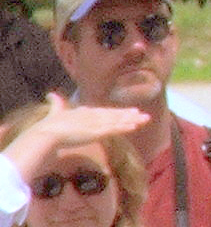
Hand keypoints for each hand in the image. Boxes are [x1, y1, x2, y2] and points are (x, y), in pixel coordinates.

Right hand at [2, 93, 148, 178]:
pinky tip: (135, 126)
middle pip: (115, 115)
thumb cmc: (50, 124)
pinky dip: (124, 127)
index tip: (130, 111)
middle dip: (129, 115)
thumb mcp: (55, 111)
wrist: (48, 132)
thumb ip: (56, 103)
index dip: (118, 112)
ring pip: (118, 121)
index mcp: (85, 112)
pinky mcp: (97, 132)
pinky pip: (114, 130)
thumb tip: (51, 94)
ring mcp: (96, 123)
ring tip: (145, 119)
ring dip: (132, 120)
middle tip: (144, 115)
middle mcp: (93, 115)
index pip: (105, 112)